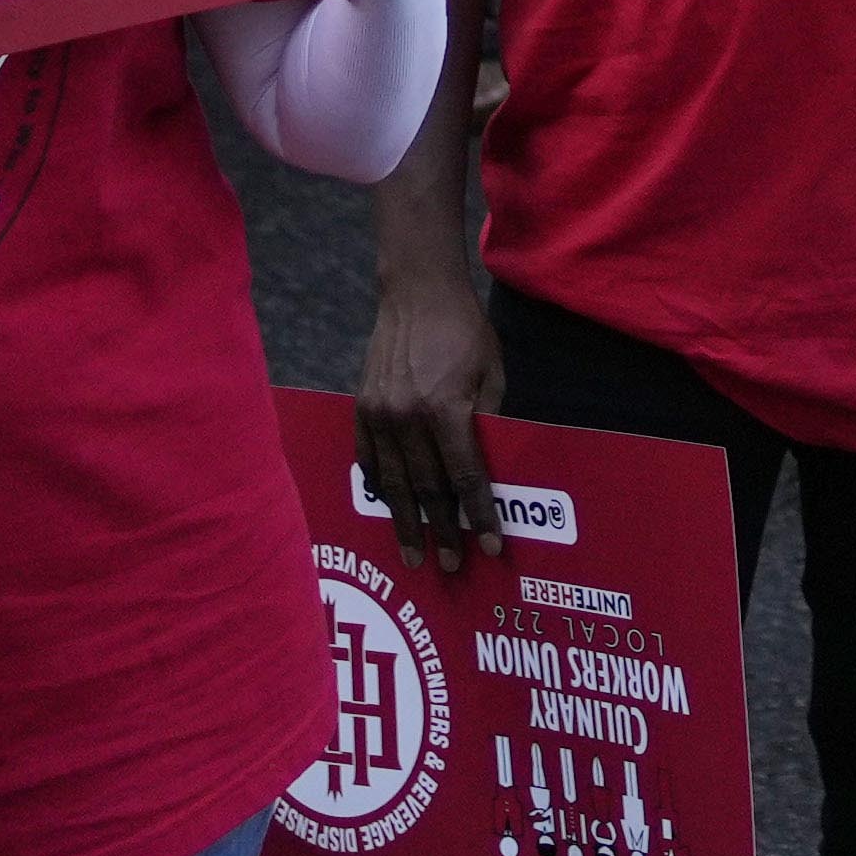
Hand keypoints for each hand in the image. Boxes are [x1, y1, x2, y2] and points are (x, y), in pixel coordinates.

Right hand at [354, 245, 499, 563]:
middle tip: (449, 564)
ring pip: (394, 483)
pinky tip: (388, 508)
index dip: (480, 514)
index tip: (491, 545)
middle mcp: (407, 417)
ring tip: (414, 553)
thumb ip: (489, 422)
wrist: (416, 291)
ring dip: (405, 522)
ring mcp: (379, 414)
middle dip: (441, 530)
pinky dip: (380, 487)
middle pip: (427, 489)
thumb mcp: (492, 374)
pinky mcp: (363, 408)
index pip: (466, 476)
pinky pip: (369, 460)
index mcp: (445, 409)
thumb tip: (491, 470)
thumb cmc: (464, 330)